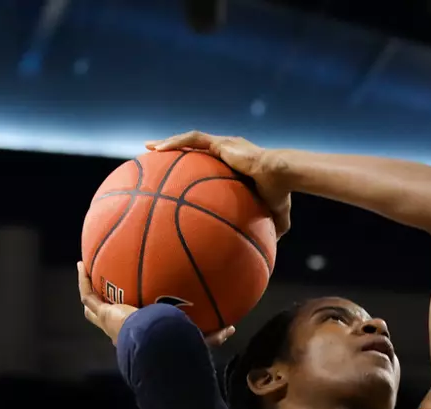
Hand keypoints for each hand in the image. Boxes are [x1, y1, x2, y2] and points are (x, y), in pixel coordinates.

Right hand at [78, 262, 234, 346]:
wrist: (155, 345)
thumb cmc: (175, 345)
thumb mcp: (195, 337)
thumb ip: (213, 334)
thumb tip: (232, 328)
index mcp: (140, 337)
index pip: (134, 330)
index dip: (133, 322)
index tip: (141, 309)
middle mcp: (121, 332)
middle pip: (108, 321)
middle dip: (105, 309)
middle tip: (107, 296)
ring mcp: (109, 322)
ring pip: (93, 307)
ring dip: (89, 291)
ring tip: (87, 274)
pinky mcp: (103, 314)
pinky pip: (87, 294)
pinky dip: (83, 279)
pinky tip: (83, 264)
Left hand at [147, 131, 291, 236]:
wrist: (282, 175)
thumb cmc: (280, 194)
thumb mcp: (276, 214)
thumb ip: (271, 227)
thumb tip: (272, 246)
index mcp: (237, 163)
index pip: (211, 162)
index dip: (195, 166)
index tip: (180, 176)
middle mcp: (228, 150)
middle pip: (195, 147)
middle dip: (175, 150)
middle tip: (156, 158)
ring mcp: (223, 144)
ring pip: (189, 139)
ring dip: (169, 143)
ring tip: (148, 147)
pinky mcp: (220, 142)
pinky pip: (192, 139)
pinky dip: (174, 143)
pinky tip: (157, 149)